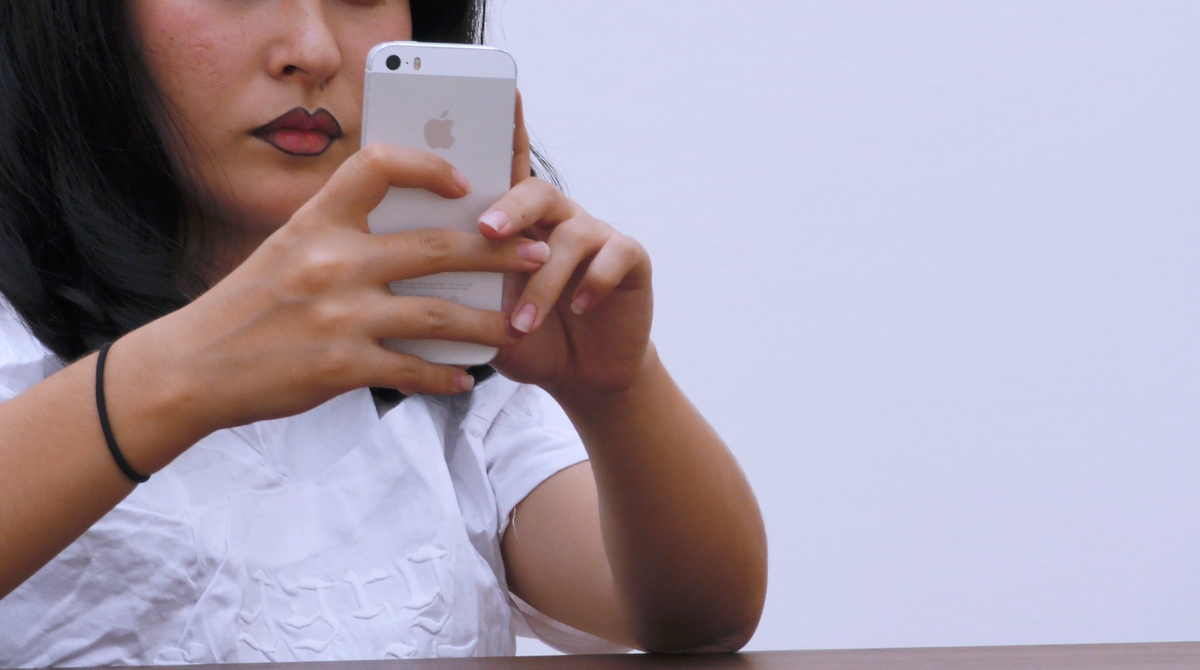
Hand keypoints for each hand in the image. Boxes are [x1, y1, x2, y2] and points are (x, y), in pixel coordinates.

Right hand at [146, 144, 549, 438]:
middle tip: (538, 254)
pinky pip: (412, 370)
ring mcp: (339, 316)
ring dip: (486, 323)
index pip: (378, 166)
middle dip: (497, 253)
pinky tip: (467, 378)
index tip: (463, 184)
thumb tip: (412, 233)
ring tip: (515, 327)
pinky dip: (445, 376)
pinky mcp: (340, 367)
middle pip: (436, 248)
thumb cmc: (247, 306)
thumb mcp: (286, 250)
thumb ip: (341, 236)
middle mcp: (332, 262)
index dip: (427, 167)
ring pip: (439, 316)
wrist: (193, 367)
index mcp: (317, 222)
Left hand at [481, 93, 654, 398]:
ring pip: (569, 237)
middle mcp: (558, 219)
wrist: (582, 374)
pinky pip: (612, 258)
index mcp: (520, 222)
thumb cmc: (527, 339)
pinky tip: (579, 307)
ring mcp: (596, 236)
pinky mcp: (630, 259)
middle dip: (510, 207)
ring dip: (543, 282)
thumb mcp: (485, 317)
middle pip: (536, 191)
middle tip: (487, 230)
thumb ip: (462, 293)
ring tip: (522, 321)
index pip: (510, 168)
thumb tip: (418, 278)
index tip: (502, 95)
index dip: (509, 129)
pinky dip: (592, 284)